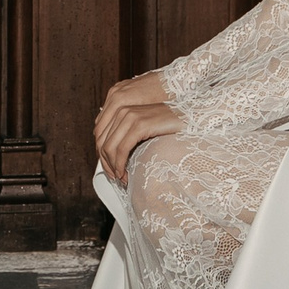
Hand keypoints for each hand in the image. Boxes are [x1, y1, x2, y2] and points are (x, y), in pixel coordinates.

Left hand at [95, 69, 183, 186]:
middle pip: (101, 142)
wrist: (188, 114)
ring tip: (121, 178)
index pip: (99, 135)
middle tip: (114, 178)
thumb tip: (114, 153)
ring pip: (109, 148)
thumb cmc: (168, 123)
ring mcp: (130, 116)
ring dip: (113, 167)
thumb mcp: (143, 126)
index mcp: (120, 109)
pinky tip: (125, 174)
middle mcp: (122, 110)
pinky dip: (120, 165)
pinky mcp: (139, 125)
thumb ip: (128, 132)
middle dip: (106, 164)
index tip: (109, 169)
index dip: (101, 156)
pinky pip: (122, 149)